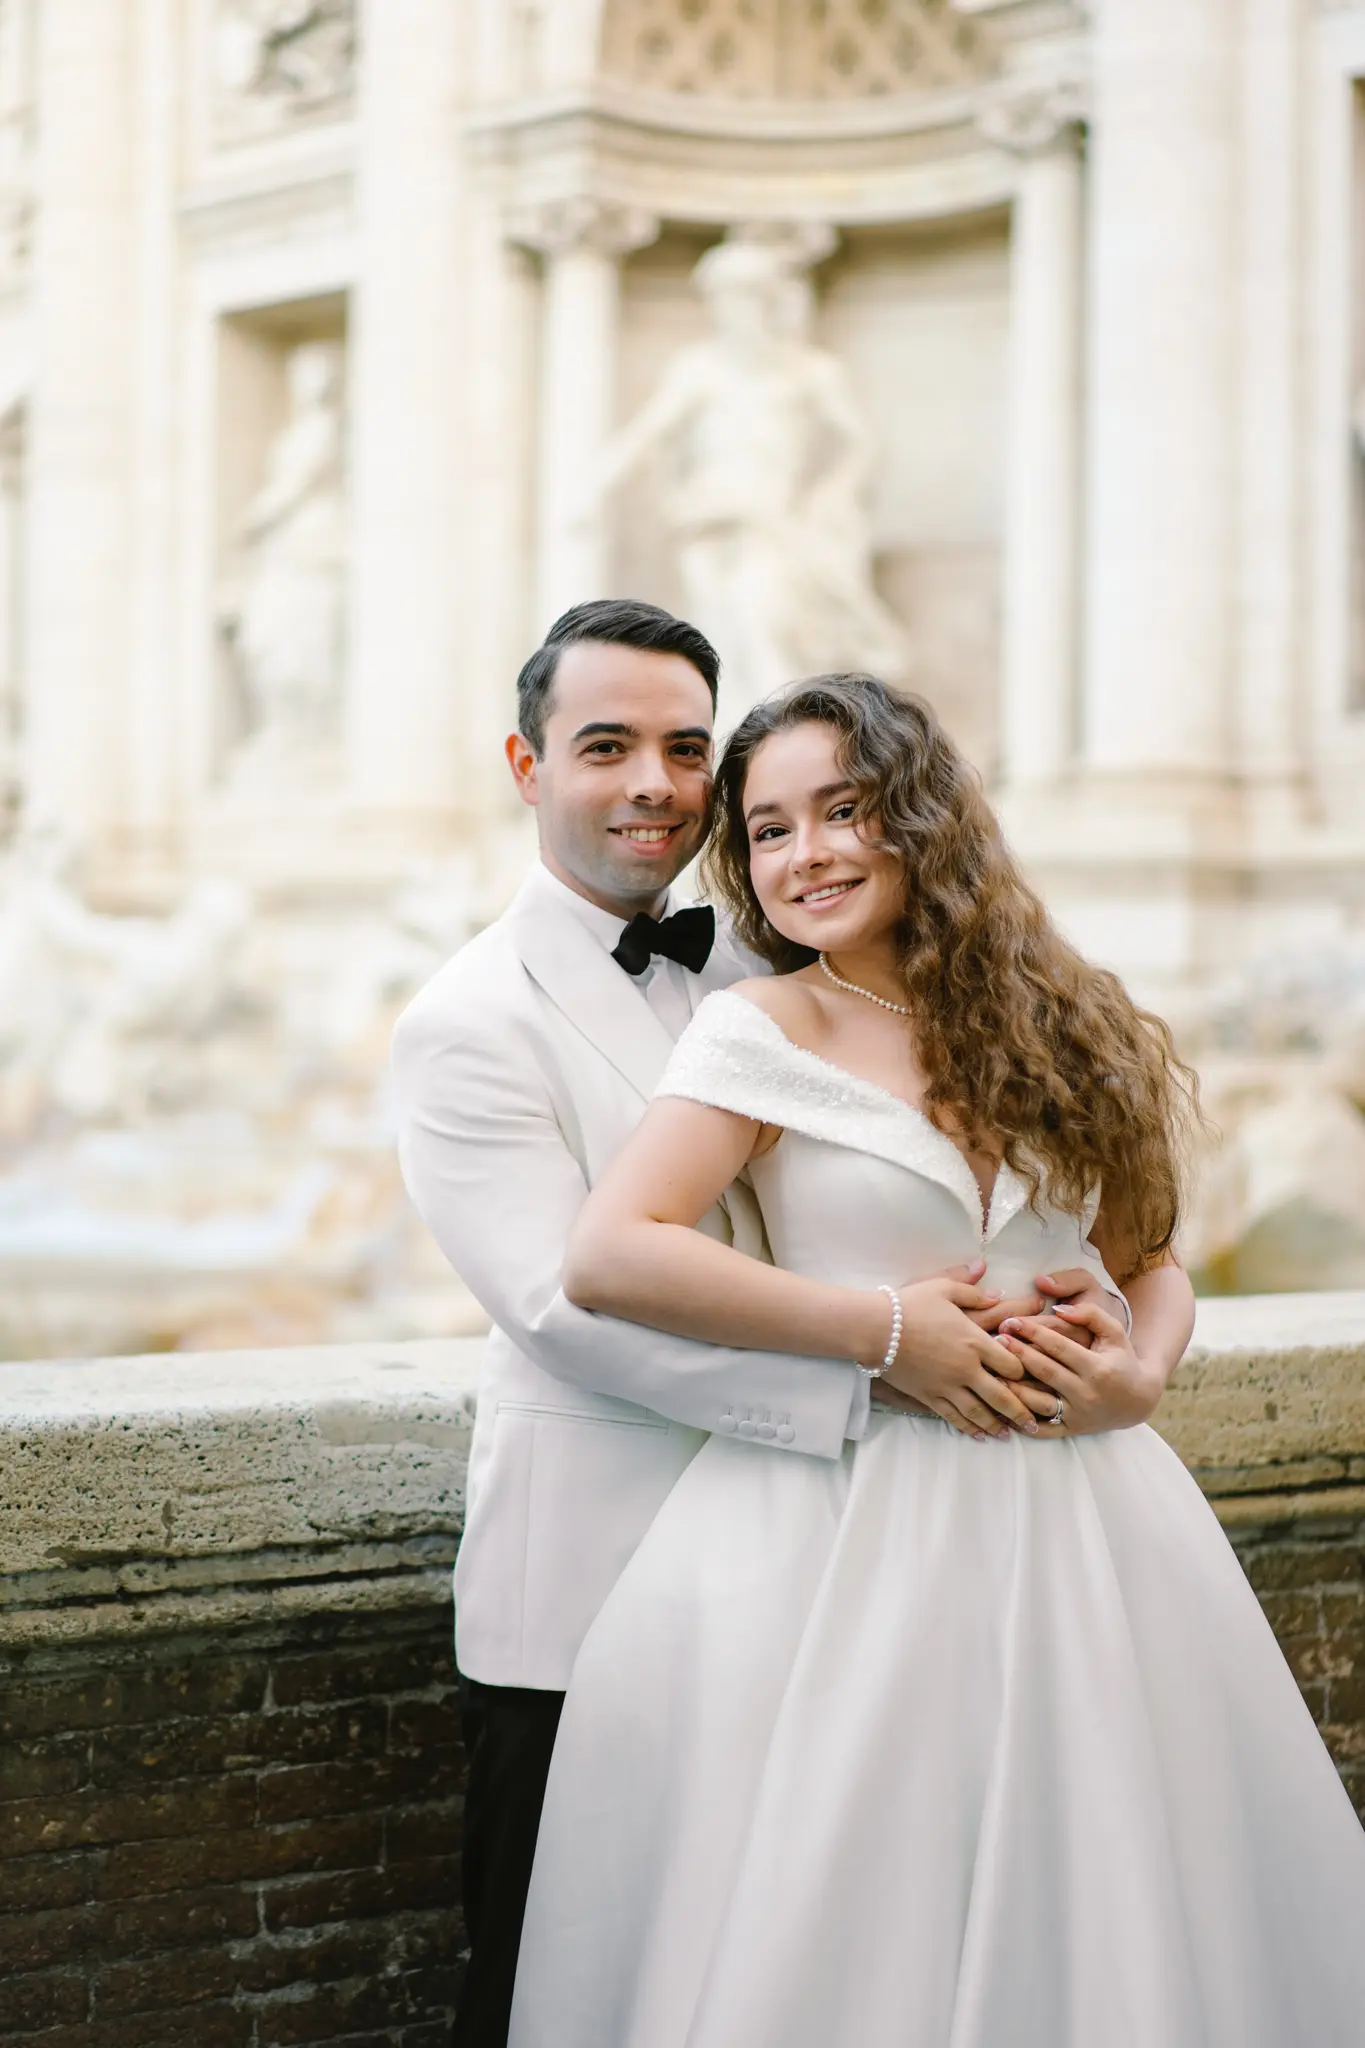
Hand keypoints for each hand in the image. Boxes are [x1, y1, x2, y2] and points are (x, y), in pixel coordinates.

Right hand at [881, 1273, 1041, 1441]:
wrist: (875, 1329)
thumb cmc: (910, 1305)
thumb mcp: (943, 1288)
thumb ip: (973, 1290)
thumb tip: (998, 1290)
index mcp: (974, 1341)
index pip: (1011, 1363)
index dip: (1024, 1371)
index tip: (1029, 1376)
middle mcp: (966, 1368)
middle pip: (1002, 1396)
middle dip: (1020, 1412)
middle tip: (1034, 1424)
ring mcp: (947, 1386)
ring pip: (979, 1413)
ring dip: (997, 1426)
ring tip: (1010, 1435)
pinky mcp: (929, 1396)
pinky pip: (953, 1417)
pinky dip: (968, 1428)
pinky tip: (978, 1436)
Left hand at [995, 1299, 1162, 1435]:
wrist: (1137, 1401)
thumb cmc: (1121, 1359)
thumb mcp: (1114, 1332)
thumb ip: (1090, 1315)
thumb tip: (1058, 1309)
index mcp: (1097, 1368)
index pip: (1059, 1347)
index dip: (1034, 1332)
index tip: (1011, 1321)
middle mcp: (1087, 1394)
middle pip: (1045, 1372)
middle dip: (1018, 1354)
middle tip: (994, 1339)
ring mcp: (1077, 1415)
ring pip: (1038, 1402)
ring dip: (1012, 1387)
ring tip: (991, 1370)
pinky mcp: (1071, 1430)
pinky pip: (1041, 1429)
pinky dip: (1019, 1420)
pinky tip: (1000, 1405)